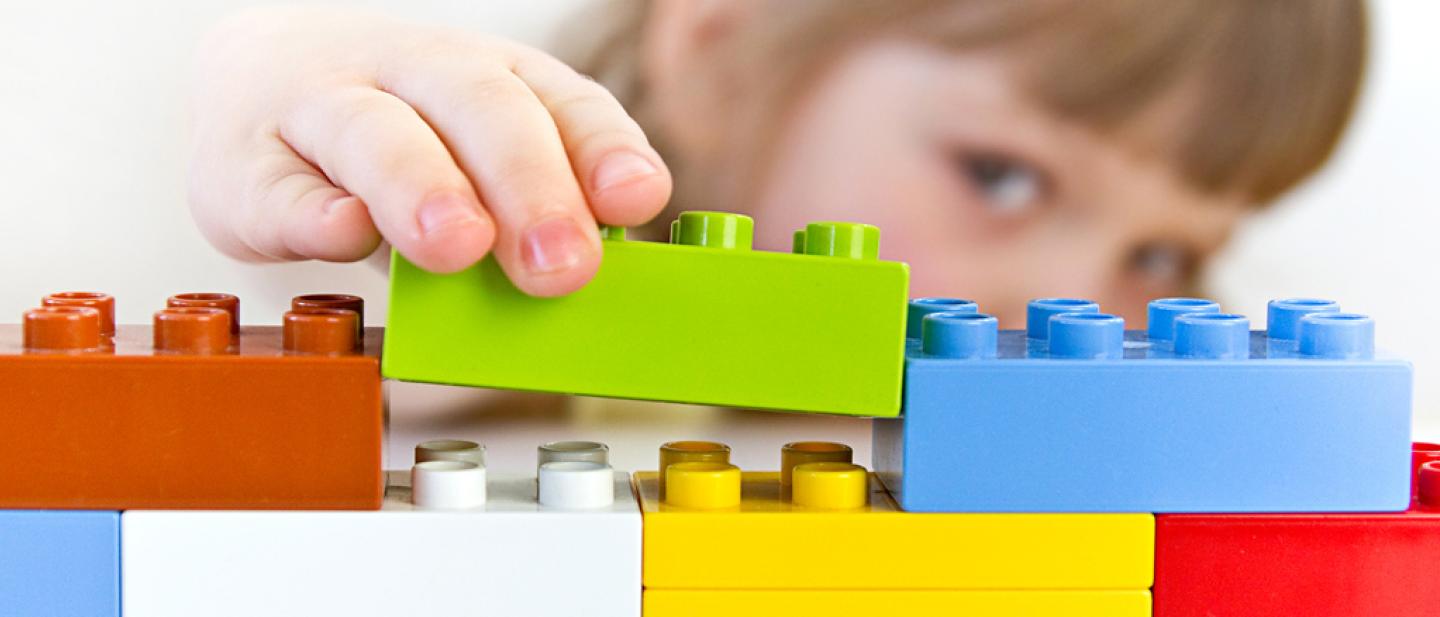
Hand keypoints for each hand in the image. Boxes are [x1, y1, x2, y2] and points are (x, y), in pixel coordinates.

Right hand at [189, 7, 670, 295]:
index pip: (560, 101)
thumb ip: (536, 214)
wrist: (251, 86)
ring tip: (459, 245)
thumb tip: (592, 281)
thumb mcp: (477, 162)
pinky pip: (276, 186)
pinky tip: (343, 231)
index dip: (601, 149)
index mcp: (488, 75)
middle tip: (560, 262)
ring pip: (374, 133)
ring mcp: (320, 107)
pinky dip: (311, 211)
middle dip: (527, 183)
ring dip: (422, 187)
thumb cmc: (397, 138)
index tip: (636, 197)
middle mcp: (411, 72)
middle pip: (477, 107)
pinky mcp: (242, 165)